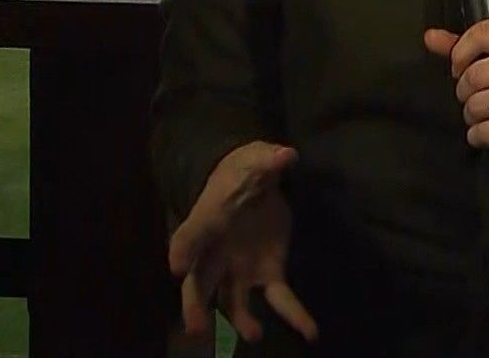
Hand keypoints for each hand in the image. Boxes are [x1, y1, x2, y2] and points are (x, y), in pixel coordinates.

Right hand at [166, 141, 318, 345]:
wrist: (254, 179)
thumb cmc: (243, 174)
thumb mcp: (253, 163)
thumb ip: (269, 163)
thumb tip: (289, 154)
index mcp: (205, 224)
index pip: (190, 237)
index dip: (183, 251)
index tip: (178, 267)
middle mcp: (216, 255)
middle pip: (199, 284)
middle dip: (195, 306)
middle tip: (195, 327)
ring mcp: (240, 269)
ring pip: (232, 301)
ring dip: (240, 318)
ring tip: (253, 333)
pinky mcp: (268, 272)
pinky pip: (279, 298)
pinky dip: (294, 315)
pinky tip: (310, 331)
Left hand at [423, 20, 488, 168]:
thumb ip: (467, 46)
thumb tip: (430, 37)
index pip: (481, 33)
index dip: (460, 53)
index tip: (460, 67)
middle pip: (473, 74)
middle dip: (466, 90)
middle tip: (478, 95)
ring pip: (475, 104)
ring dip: (472, 114)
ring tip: (488, 113)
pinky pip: (483, 131)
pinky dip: (479, 135)